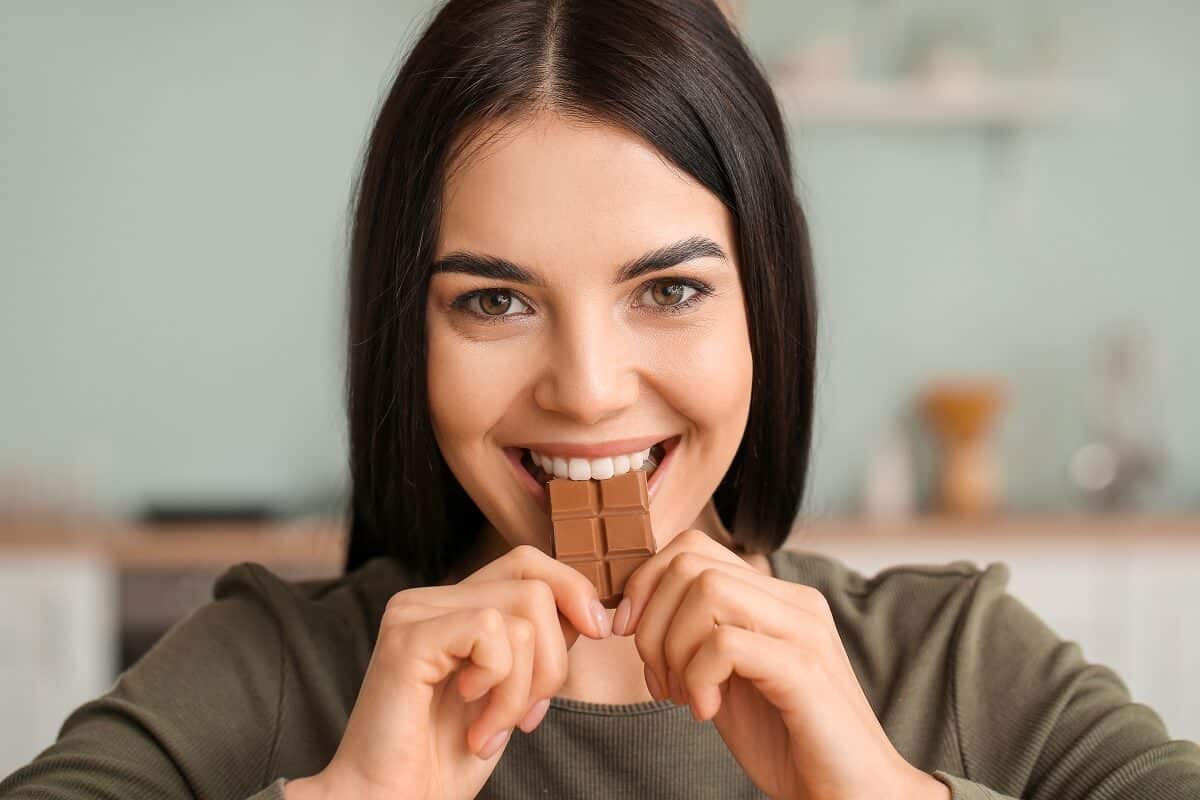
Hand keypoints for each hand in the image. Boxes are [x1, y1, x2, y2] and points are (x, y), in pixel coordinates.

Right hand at [291, 544, 610, 799]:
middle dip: (554, 657)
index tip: (599, 633)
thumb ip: (538, 643)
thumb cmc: (446, 758)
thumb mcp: (512, 690)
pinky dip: (500, 686)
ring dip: (524, 688)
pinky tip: (475, 725)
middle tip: (529, 715)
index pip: (528, 562)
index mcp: (451, 606)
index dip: (573, 590)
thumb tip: (588, 608)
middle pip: (534, 584)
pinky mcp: (407, 639)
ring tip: (492, 731)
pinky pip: (491, 632)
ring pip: (521, 614)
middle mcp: (428, 599)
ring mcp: (413, 614)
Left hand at [615, 530, 936, 799]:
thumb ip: (696, 637)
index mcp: (775, 597)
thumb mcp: (727, 677)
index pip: (692, 547)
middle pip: (690, 562)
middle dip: (652, 620)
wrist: (851, 795)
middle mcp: (794, 600)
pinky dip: (697, 677)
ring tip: (682, 695)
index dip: (645, 584)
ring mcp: (804, 630)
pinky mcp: (805, 668)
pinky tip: (706, 710)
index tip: (631, 635)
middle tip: (659, 677)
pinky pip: (725, 642)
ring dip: (673, 648)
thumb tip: (634, 610)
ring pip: (706, 590)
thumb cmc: (786, 740)